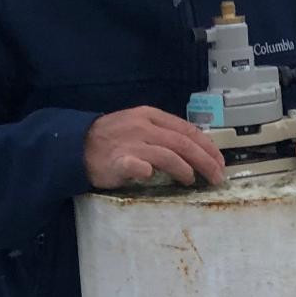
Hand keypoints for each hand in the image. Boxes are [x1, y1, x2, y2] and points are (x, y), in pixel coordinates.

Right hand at [85, 107, 226, 189]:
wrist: (75, 145)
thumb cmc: (111, 139)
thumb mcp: (139, 127)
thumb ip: (163, 134)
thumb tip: (192, 148)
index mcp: (151, 116)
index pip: (187, 130)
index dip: (207, 146)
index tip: (220, 161)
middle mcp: (144, 127)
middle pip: (183, 143)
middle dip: (205, 160)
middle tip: (217, 177)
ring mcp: (131, 143)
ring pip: (168, 154)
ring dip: (185, 169)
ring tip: (193, 180)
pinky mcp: (118, 160)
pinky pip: (136, 165)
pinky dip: (146, 170)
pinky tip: (152, 176)